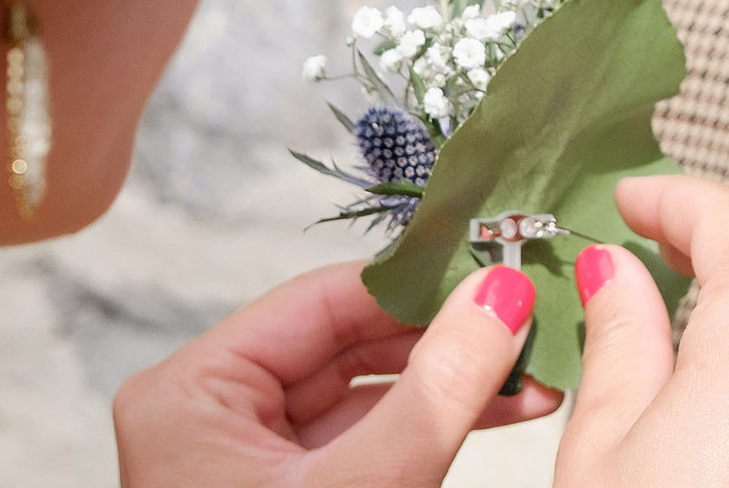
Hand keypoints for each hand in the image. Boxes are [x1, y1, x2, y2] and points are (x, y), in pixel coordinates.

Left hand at [114, 260, 560, 486]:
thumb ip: (437, 388)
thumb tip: (499, 294)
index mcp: (191, 393)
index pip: (323, 301)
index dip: (421, 285)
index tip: (504, 271)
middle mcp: (209, 413)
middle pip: (348, 341)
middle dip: (448, 336)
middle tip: (533, 320)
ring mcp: (247, 459)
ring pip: (367, 390)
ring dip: (454, 381)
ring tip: (537, 372)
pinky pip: (366, 436)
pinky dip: (432, 425)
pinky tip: (504, 410)